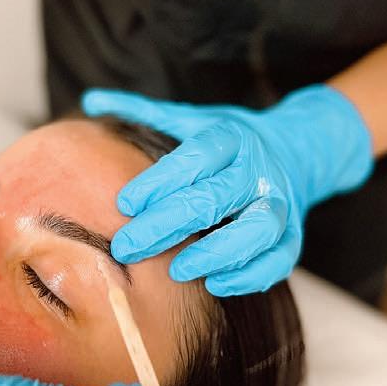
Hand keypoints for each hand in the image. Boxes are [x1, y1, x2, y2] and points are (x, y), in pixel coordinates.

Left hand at [82, 85, 372, 294]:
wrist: (295, 151)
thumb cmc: (228, 142)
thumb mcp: (191, 120)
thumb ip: (144, 112)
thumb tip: (91, 101)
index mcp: (231, 137)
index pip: (197, 156)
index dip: (160, 181)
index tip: (124, 203)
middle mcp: (257, 169)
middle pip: (216, 197)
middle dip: (168, 223)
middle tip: (127, 247)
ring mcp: (280, 203)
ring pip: (258, 229)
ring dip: (218, 252)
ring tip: (177, 271)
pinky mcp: (294, 235)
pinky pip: (279, 260)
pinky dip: (250, 275)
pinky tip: (215, 284)